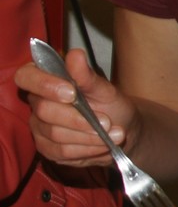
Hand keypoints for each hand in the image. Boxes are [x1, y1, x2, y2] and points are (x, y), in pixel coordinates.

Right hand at [15, 47, 136, 167]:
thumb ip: (87, 76)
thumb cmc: (111, 104)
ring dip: (89, 135)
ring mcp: (39, 127)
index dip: (45, 85)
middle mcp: (37, 103)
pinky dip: (87, 149)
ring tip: (114, 133)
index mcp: (46, 80)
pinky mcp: (47, 148)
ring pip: (55, 134)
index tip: (72, 92)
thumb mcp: (105, 89)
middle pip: (44, 111)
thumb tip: (75, 54)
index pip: (26, 77)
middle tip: (107, 121)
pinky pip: (61, 151)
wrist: (123, 129)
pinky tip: (104, 144)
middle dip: (79, 118)